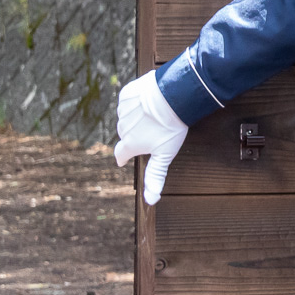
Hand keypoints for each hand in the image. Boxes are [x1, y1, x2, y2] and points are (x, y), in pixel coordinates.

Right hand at [113, 71, 188, 204]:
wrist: (173, 95)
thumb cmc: (170, 126)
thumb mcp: (165, 154)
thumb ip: (155, 176)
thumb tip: (150, 201)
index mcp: (130, 144)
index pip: (121, 154)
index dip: (123, 157)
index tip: (123, 159)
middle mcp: (122, 128)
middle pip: (127, 134)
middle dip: (136, 134)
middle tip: (151, 130)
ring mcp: (123, 110)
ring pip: (127, 116)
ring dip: (137, 116)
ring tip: (152, 114)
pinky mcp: (126, 94)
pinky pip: (129, 100)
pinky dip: (137, 101)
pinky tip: (148, 100)